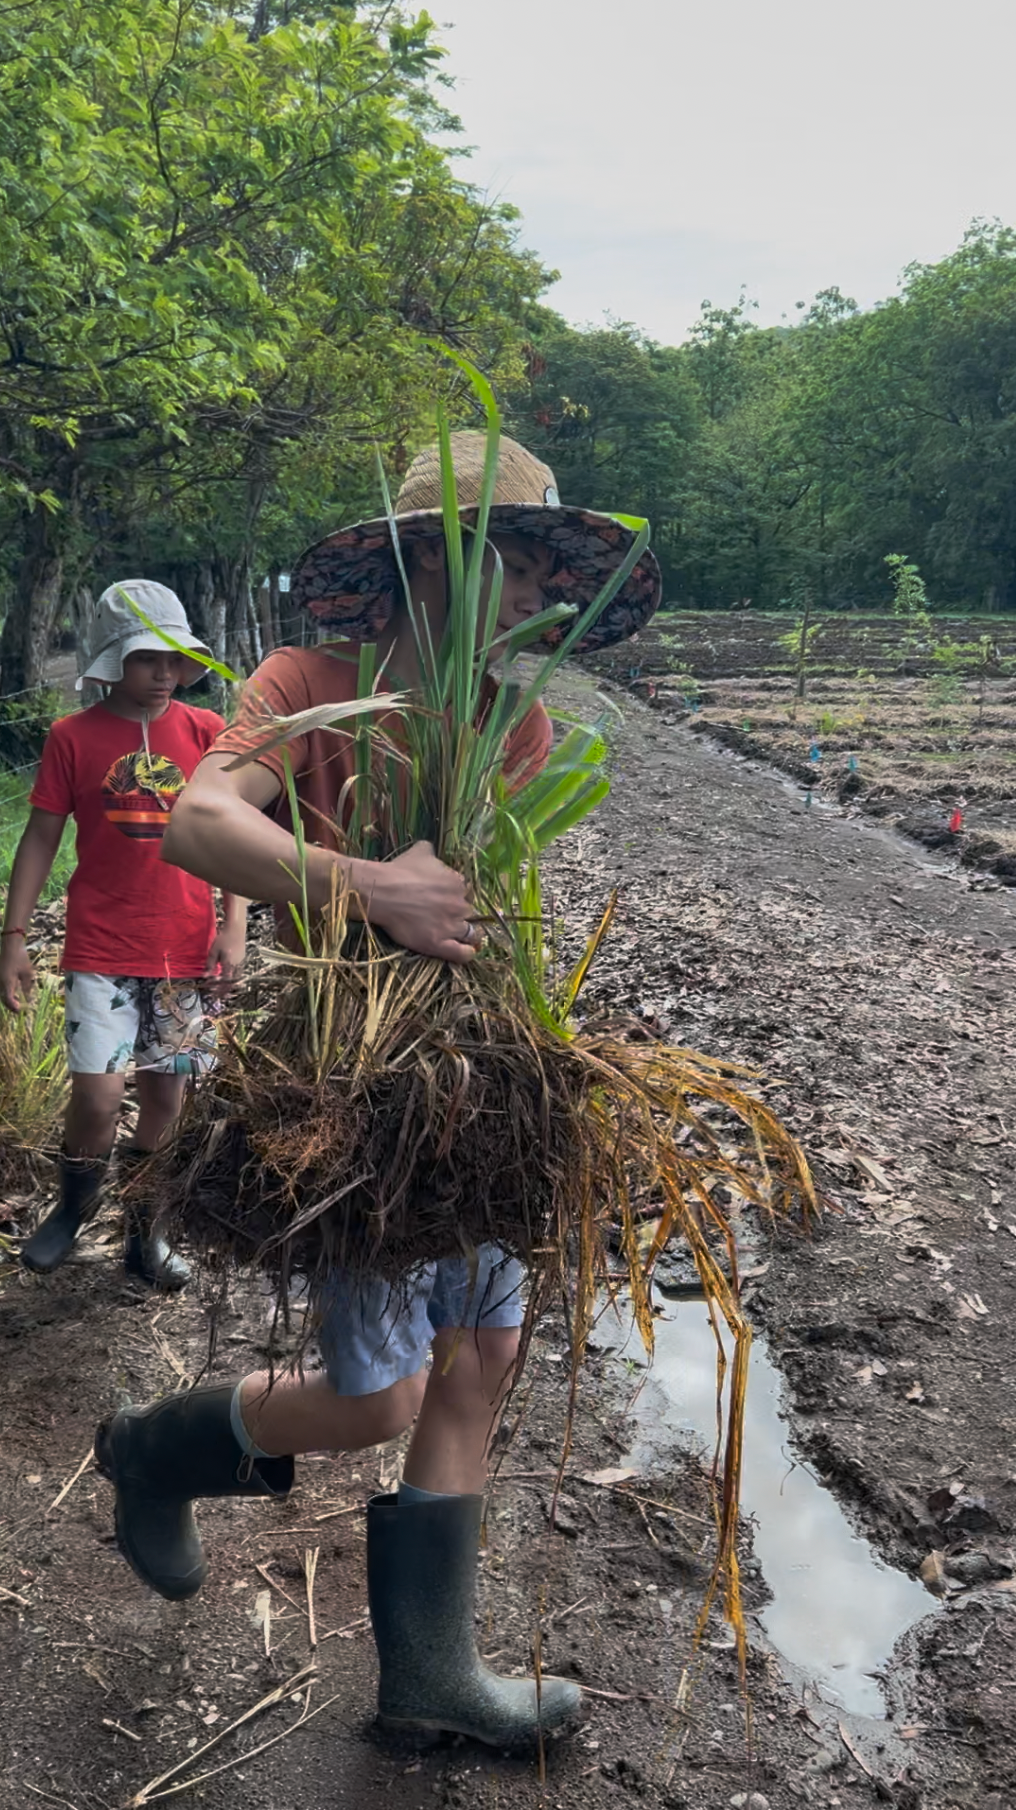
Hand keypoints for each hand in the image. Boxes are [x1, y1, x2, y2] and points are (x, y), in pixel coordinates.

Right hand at [0, 937, 34, 1012]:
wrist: (10, 946)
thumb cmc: (20, 958)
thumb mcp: (27, 973)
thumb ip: (27, 987)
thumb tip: (28, 998)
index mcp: (7, 983)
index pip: (8, 1000)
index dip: (14, 1007)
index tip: (20, 1010)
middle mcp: (0, 983)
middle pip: (3, 999)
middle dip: (11, 1006)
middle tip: (20, 1009)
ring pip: (1, 995)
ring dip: (8, 1000)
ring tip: (18, 1002)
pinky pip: (1, 989)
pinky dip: (6, 993)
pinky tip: (14, 992)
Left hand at [203, 927, 245, 988]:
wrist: (236, 930)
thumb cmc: (223, 939)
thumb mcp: (213, 951)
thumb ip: (210, 965)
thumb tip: (205, 976)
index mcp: (229, 964)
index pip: (224, 981)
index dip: (220, 989)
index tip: (215, 994)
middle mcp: (236, 965)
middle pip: (232, 982)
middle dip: (226, 989)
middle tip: (220, 995)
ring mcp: (241, 963)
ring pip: (236, 978)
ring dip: (230, 984)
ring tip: (224, 988)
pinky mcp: (242, 960)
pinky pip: (238, 972)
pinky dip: (234, 978)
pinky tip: (229, 977)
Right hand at [364, 841, 477, 963]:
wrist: (382, 892)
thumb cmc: (400, 871)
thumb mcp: (419, 851)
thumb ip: (431, 851)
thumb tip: (430, 849)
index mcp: (458, 883)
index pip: (466, 892)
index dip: (457, 896)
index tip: (448, 899)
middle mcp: (460, 905)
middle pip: (469, 912)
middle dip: (461, 914)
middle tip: (449, 917)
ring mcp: (451, 926)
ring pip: (472, 934)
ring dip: (470, 936)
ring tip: (465, 939)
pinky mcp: (440, 943)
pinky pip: (462, 953)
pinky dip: (466, 954)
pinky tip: (466, 952)